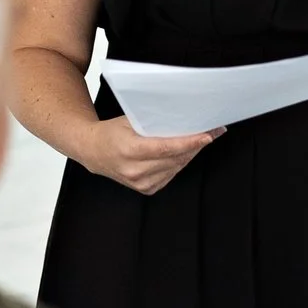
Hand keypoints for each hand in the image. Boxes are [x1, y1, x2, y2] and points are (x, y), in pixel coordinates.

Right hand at [76, 116, 221, 195]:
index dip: (188, 143)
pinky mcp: (146, 189)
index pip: (165, 148)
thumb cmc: (113, 132)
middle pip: (175, 158)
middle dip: (196, 145)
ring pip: (176, 167)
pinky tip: (185, 152)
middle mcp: (135, 170)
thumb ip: (155, 122)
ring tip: (203, 139)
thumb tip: (184, 118)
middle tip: (213, 131)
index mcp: (129, 150)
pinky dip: (180, 162)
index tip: (207, 136)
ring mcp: (140, 183)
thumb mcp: (130, 121)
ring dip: (190, 154)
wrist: (94, 152)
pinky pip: (171, 174)